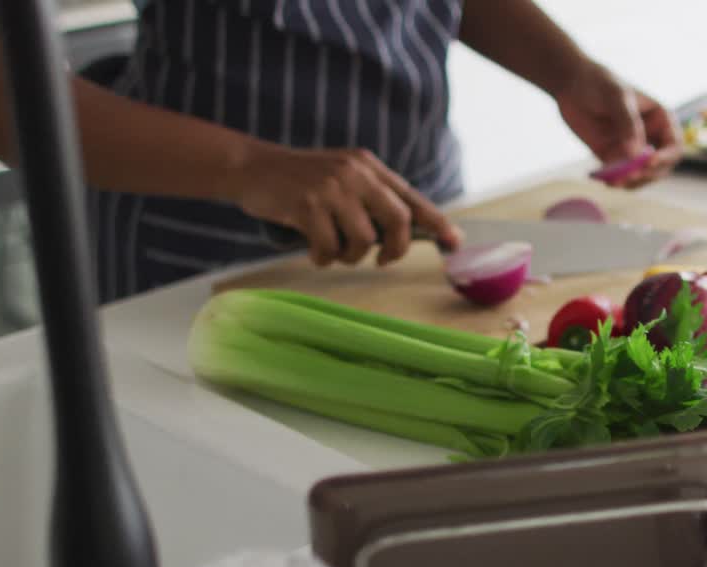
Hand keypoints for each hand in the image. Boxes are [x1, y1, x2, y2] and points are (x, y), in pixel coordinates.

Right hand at [225, 143, 462, 266]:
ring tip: (334, 251)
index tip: (454, 241)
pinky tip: (313, 250)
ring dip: (350, 256)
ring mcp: (331, 188)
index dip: (436, 222)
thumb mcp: (341, 177)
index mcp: (368, 166)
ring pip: (363, 240)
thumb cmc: (300, 181)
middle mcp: (355, 173)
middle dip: (395, 249)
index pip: (412, 197)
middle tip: (382, 260)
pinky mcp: (307, 205)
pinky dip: (323, 258)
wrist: (251, 167)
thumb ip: (370, 197)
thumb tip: (403, 234)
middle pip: (398, 220)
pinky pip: (330, 248)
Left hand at [555, 62, 680, 188]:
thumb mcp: (616, 97)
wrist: (571, 84)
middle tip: (629, 176)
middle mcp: (649, 137)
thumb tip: (635, 154)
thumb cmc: (600, 83)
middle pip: (660, 167)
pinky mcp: (613, 157)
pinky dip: (615, 182)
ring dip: (631, 183)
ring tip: (615, 181)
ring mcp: (631, 149)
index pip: (674, 145)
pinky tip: (605, 180)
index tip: (649, 162)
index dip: (666, 157)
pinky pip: (619, 176)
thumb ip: (627, 124)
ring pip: (641, 176)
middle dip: (647, 174)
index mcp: (660, 120)